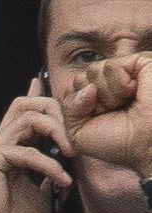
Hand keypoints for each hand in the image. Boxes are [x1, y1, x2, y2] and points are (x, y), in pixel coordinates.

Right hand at [0, 82, 72, 212]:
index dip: (32, 98)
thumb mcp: (43, 199)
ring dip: (55, 132)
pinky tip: (60, 180)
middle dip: (52, 110)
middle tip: (71, 133)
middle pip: (23, 106)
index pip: (21, 117)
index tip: (40, 82)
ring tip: (70, 154)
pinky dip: (48, 165)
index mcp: (9, 154)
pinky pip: (26, 151)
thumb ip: (50, 178)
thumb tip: (67, 169)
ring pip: (26, 118)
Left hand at [64, 52, 151, 177]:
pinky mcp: (143, 63)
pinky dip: (118, 84)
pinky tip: (134, 93)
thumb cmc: (120, 143)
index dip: (80, 104)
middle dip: (92, 100)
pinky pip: (112, 66)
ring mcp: (128, 71)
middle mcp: (113, 82)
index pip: (73, 86)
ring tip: (126, 104)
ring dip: (106, 95)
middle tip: (114, 112)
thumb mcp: (78, 131)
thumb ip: (68, 106)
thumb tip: (86, 88)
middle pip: (81, 77)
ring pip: (93, 70)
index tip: (100, 118)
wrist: (147, 149)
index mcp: (100, 95)